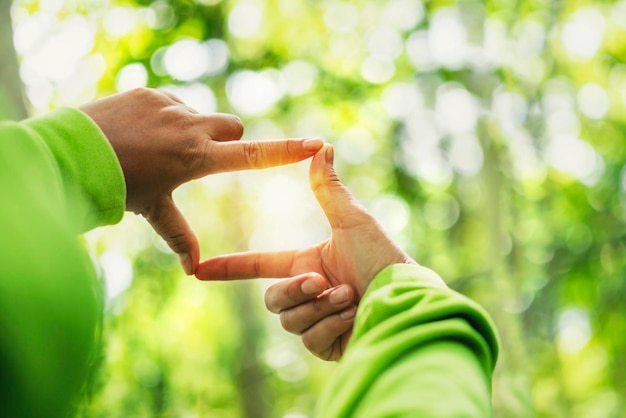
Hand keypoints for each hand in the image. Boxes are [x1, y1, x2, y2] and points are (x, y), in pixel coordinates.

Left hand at [80, 88, 322, 274]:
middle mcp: (191, 126)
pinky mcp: (150, 92)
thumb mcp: (153, 211)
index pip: (253, 154)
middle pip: (233, 126)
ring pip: (201, 114)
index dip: (287, 151)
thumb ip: (180, 237)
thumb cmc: (118, 187)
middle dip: (227, 140)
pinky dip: (166, 116)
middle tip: (199, 156)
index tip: (316, 144)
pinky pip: (172, 102)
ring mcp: (170, 105)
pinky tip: (140, 131)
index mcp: (198, 157)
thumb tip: (194, 273)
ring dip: (192, 128)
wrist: (73, 153)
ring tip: (158, 147)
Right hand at [196, 144, 418, 357]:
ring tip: (350, 297)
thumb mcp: (352, 221)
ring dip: (319, 307)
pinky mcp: (328, 345)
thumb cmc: (384, 258)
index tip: (199, 269)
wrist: (408, 300)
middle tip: (319, 282)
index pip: (260, 266)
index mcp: (309, 263)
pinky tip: (354, 316)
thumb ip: (329, 189)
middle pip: (273, 299)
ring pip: (289, 321)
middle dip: (294, 290)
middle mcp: (310, 293)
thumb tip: (322, 146)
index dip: (230, 267)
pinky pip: (310, 339)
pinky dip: (332, 325)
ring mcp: (318, 321)